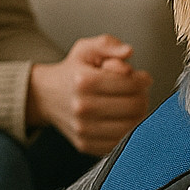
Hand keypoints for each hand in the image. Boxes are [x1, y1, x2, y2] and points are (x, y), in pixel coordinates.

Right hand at [27, 35, 152, 155]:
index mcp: (84, 80)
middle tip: (138, 92)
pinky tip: (120, 119)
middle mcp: (82, 107)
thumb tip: (128, 52)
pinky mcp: (85, 145)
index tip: (142, 78)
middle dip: (143, 97)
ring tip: (130, 105)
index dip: (143, 80)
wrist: (46, 95)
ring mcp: (82, 129)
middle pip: (135, 107)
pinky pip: (119, 143)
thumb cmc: (72, 71)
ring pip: (130, 128)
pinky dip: (126, 132)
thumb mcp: (87, 49)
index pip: (132, 84)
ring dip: (138, 116)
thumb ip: (109, 45)